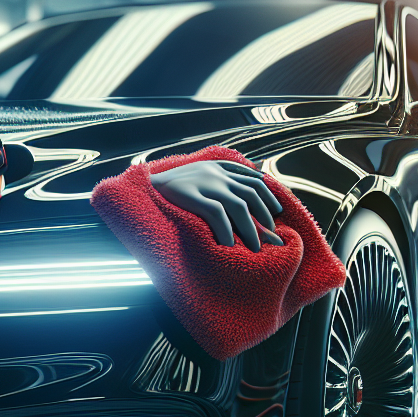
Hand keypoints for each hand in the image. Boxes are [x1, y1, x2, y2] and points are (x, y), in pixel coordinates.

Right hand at [151, 160, 283, 251]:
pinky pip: (216, 213)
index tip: (277, 212)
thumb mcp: (199, 178)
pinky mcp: (189, 195)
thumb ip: (220, 183)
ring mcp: (202, 182)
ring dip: (250, 230)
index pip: (254, 180)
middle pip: (251, 194)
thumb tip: (248, 200)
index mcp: (219, 167)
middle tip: (271, 239)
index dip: (268, 197)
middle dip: (264, 218)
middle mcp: (215, 172)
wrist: (140, 186)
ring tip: (255, 249)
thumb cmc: (172, 192)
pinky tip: (230, 246)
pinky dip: (226, 231)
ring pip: (239, 206)